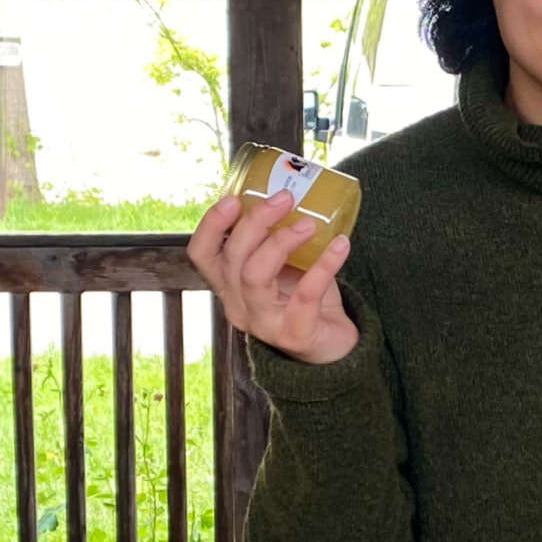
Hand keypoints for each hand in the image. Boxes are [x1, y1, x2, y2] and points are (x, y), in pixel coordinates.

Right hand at [187, 190, 357, 364]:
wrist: (331, 347)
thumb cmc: (303, 300)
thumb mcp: (284, 267)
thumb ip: (278, 240)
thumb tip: (292, 194)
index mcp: (230, 284)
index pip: (201, 254)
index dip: (211, 225)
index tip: (234, 199)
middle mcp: (238, 304)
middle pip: (232, 259)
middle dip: (255, 223)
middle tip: (285, 198)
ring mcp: (263, 323)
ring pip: (255, 277)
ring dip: (280, 242)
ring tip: (309, 224)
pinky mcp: (294, 334)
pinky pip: (304, 295)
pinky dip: (324, 266)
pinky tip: (340, 245)